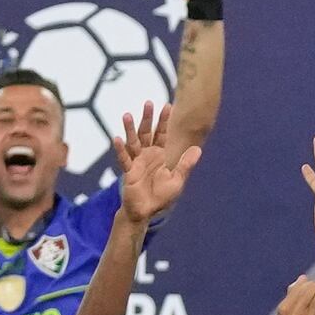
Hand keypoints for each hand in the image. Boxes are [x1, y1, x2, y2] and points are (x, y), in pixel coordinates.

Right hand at [114, 105, 200, 225]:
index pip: (161, 134)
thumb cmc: (160, 197)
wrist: (146, 211)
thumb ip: (185, 164)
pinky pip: (124, 159)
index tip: (167, 105)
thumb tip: (198, 149)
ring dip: (130, 129)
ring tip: (127, 115)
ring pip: (133, 142)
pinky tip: (116, 138)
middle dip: (147, 118)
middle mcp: (147, 155)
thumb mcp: (177, 180)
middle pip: (146, 133)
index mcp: (159, 155)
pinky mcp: (129, 172)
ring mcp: (136, 162)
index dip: (163, 121)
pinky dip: (121, 150)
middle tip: (148, 102)